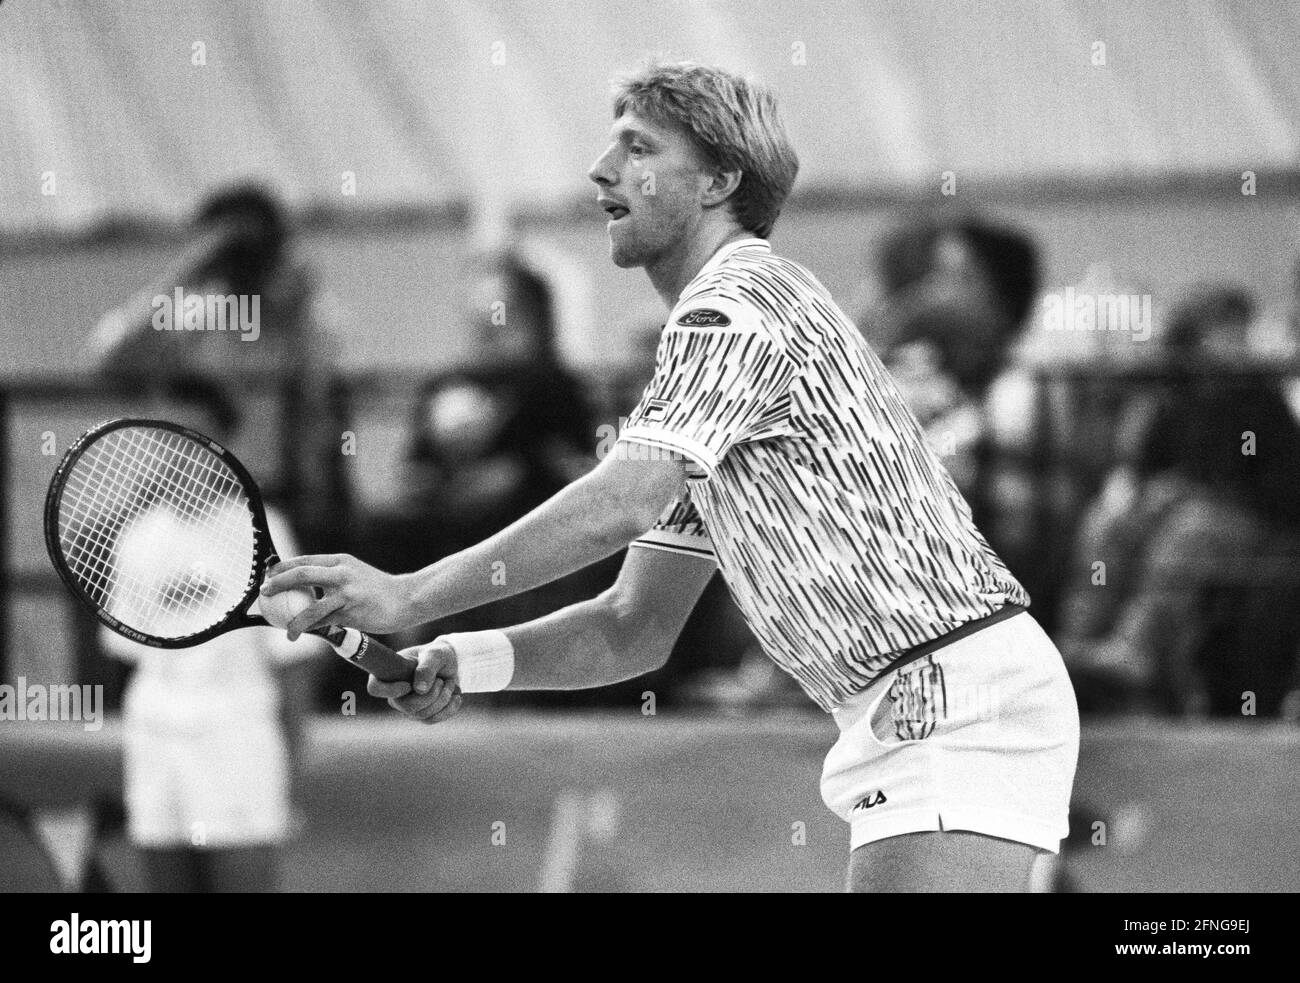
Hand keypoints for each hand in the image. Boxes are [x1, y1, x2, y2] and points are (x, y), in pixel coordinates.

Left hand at [261, 554, 414, 638]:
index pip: (304, 560)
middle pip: (301, 575)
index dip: (282, 568)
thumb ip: (333, 576)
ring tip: (287, 631)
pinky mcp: (351, 614)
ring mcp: (346, 594)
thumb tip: (303, 584)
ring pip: (310, 608)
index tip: (268, 576)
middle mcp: (342, 574)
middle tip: (264, 593)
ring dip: (293, 621)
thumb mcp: (354, 573)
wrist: (406, 599)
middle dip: (277, 584)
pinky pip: (325, 624)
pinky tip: (307, 635)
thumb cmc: (378, 589)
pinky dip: (313, 630)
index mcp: (340, 561)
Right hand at [366, 639, 462, 723]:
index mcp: (390, 674)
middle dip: (431, 694)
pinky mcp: (422, 715)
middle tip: (441, 680)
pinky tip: (455, 696)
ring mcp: (407, 707)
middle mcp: (395, 694)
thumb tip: (419, 689)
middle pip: (406, 706)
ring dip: (443, 697)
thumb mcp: (435, 654)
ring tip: (448, 682)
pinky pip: (433, 719)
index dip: (390, 690)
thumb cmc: (438, 655)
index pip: (375, 688)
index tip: (409, 685)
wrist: (453, 664)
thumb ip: (427, 667)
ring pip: (422, 714)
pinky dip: (449, 707)